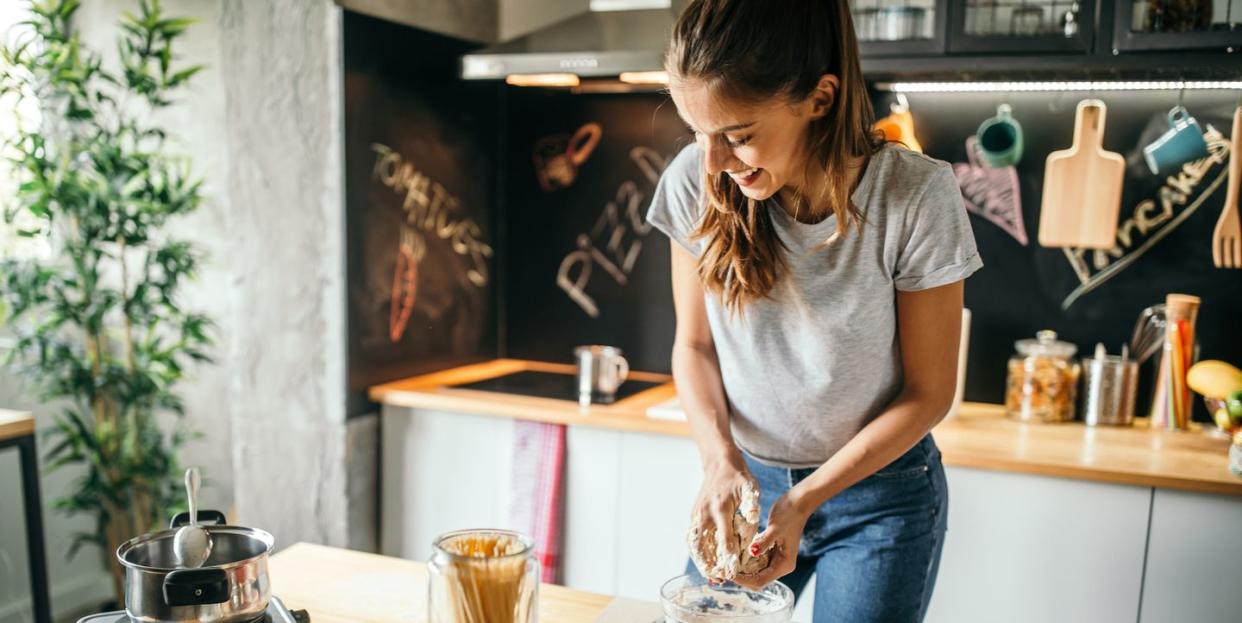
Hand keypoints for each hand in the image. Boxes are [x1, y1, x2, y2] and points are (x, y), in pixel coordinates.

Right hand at [690, 454, 754, 582]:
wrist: (719, 463)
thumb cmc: (739, 477)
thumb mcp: (750, 488)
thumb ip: (751, 506)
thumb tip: (754, 520)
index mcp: (720, 508)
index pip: (723, 538)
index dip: (728, 556)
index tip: (732, 572)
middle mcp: (705, 513)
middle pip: (704, 544)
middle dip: (710, 564)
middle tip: (718, 580)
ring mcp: (697, 514)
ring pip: (695, 543)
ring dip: (700, 560)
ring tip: (710, 576)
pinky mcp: (694, 514)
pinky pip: (693, 536)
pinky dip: (696, 551)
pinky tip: (704, 562)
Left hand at [732, 493, 809, 589]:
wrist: (797, 503)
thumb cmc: (788, 514)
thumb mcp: (775, 528)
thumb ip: (764, 542)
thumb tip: (752, 552)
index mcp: (785, 564)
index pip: (762, 580)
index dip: (745, 580)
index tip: (730, 573)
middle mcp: (781, 566)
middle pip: (758, 580)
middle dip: (742, 577)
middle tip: (726, 569)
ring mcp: (776, 559)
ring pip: (756, 572)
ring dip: (743, 570)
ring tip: (728, 563)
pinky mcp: (771, 552)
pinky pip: (756, 562)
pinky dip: (746, 561)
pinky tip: (735, 554)